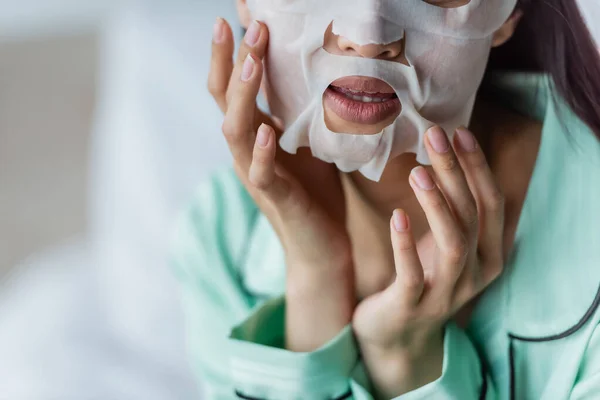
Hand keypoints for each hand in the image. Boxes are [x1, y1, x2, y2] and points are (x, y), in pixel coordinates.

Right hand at [209, 19, 353, 350]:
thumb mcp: (311, 143)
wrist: (322, 246)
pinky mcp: (275, 198)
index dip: (233, 53)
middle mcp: (248, 150)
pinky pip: (261, 173)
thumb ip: (303, 113)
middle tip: (242, 23)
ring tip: (251, 61)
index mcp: (256, 134)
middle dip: (231, 61)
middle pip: (225, 100)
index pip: (235, 87)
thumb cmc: (317, 193)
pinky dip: (262, 151)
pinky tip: (267, 129)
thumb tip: (319, 73)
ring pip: (235, 130)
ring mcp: (257, 174)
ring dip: (241, 95)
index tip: (242, 15)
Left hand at [352, 126, 504, 396]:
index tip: (459, 132)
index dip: (477, 167)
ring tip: (418, 172)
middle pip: (473, 215)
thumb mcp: (442, 242)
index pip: (490, 203)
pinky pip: (412, 274)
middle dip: (456, 172)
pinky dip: (406, 245)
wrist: (396, 334)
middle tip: (435, 136)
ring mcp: (445, 293)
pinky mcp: (412, 306)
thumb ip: (452, 209)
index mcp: (487, 254)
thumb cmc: (421, 276)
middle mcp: (475, 274)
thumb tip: (444, 155)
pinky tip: (397, 216)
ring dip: (438, 206)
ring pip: (453, 244)